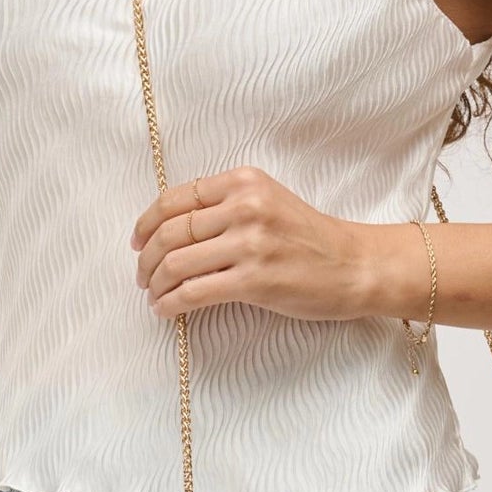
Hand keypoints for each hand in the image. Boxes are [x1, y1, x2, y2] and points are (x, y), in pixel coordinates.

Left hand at [129, 165, 370, 321]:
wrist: (354, 265)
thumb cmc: (309, 238)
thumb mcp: (267, 202)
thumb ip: (223, 205)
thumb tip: (168, 229)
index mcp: (243, 181)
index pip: (175, 200)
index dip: (146, 224)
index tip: (137, 243)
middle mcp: (245, 206)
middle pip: (170, 232)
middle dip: (146, 259)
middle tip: (143, 276)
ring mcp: (250, 243)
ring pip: (176, 263)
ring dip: (156, 284)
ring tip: (154, 295)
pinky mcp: (254, 280)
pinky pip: (194, 292)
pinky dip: (170, 303)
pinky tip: (165, 310)